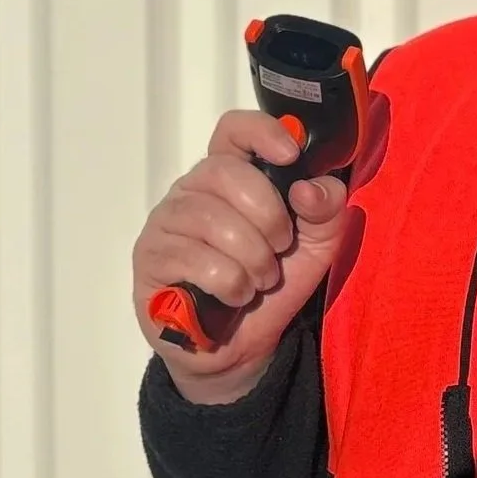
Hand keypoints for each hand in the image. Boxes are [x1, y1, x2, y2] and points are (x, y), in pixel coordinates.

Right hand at [132, 109, 349, 402]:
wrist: (240, 347)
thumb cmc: (273, 284)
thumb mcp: (317, 246)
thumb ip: (326, 210)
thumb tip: (309, 189)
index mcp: (232, 175)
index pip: (233, 130)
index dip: (261, 132)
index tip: (291, 156)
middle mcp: (192, 189)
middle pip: (226, 173)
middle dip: (268, 217)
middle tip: (280, 249)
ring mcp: (165, 222)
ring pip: (212, 220)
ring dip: (253, 258)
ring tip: (259, 281)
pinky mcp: (150, 259)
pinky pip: (197, 260)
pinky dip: (231, 283)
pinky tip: (235, 295)